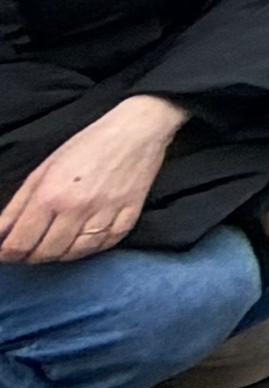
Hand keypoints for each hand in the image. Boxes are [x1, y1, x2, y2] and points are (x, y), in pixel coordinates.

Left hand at [0, 97, 179, 261]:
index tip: (5, 253)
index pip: (20, 242)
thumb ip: (17, 206)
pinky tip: (81, 241)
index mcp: (51, 194)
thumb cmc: (87, 145)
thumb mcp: (43, 170)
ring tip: (53, 245)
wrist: (137, 130)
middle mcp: (77, 208)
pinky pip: (104, 246)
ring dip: (59, 255)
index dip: (7, 253)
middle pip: (45, 253)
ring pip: (74, 254)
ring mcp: (105, 214)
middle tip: (28, 250)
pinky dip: (90, 249)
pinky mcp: (129, 216)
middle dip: (30, 256)